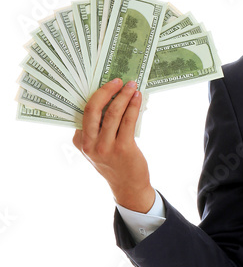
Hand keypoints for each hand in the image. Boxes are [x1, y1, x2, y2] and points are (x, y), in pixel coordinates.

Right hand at [73, 78, 155, 211]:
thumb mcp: (98, 146)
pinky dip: (133, 106)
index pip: (83, 112)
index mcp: (79, 141)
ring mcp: (105, 147)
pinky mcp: (123, 148)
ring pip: (113, 113)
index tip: (105, 82)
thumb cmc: (114, 162)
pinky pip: (128, 121)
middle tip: (117, 80)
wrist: (128, 186)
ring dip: (124, 96)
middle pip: (93, 109)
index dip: (94, 94)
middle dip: (106, 91)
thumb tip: (111, 97)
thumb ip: (98, 128)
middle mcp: (89, 144)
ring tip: (132, 86)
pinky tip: (137, 98)